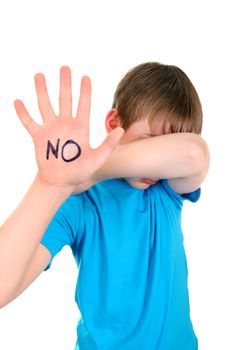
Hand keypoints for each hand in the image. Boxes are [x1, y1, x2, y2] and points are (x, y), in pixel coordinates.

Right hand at [14, 66, 123, 193]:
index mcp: (80, 128)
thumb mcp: (97, 159)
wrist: (61, 181)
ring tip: (40, 75)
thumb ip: (108, 144)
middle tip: (65, 67)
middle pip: (65, 99)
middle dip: (65, 83)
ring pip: (46, 105)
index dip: (85, 91)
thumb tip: (120, 130)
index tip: (85, 77)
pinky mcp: (38, 137)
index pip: (83, 105)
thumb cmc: (80, 171)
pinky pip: (29, 122)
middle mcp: (65, 124)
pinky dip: (23, 113)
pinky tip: (17, 101)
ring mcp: (51, 129)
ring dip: (42, 91)